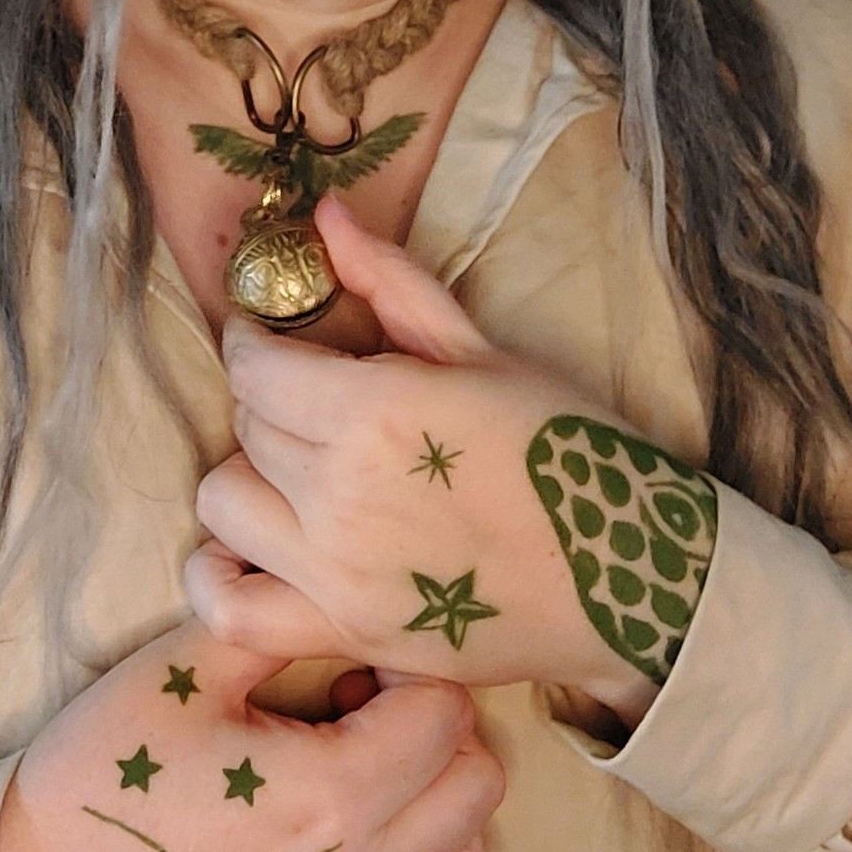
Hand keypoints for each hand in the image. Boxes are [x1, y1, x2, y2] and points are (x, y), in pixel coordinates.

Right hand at [0, 614, 502, 851]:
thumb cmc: (111, 780)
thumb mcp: (184, 672)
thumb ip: (277, 621)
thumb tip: (334, 585)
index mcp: (334, 794)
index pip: (446, 707)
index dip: (408, 663)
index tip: (355, 658)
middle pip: (478, 778)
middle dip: (438, 723)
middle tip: (366, 703)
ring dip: (444, 799)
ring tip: (372, 769)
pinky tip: (365, 832)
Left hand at [189, 196, 659, 726]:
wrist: (630, 573)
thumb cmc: (567, 448)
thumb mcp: (484, 351)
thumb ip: (392, 281)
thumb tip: (325, 215)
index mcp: (375, 412)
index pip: (255, 368)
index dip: (255, 343)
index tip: (272, 339)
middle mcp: (340, 494)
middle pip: (246, 429)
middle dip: (269, 402)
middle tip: (313, 401)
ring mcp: (337, 574)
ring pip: (223, 505)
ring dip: (250, 479)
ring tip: (299, 472)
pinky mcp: (346, 636)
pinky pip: (231, 611)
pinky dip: (221, 581)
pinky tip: (260, 552)